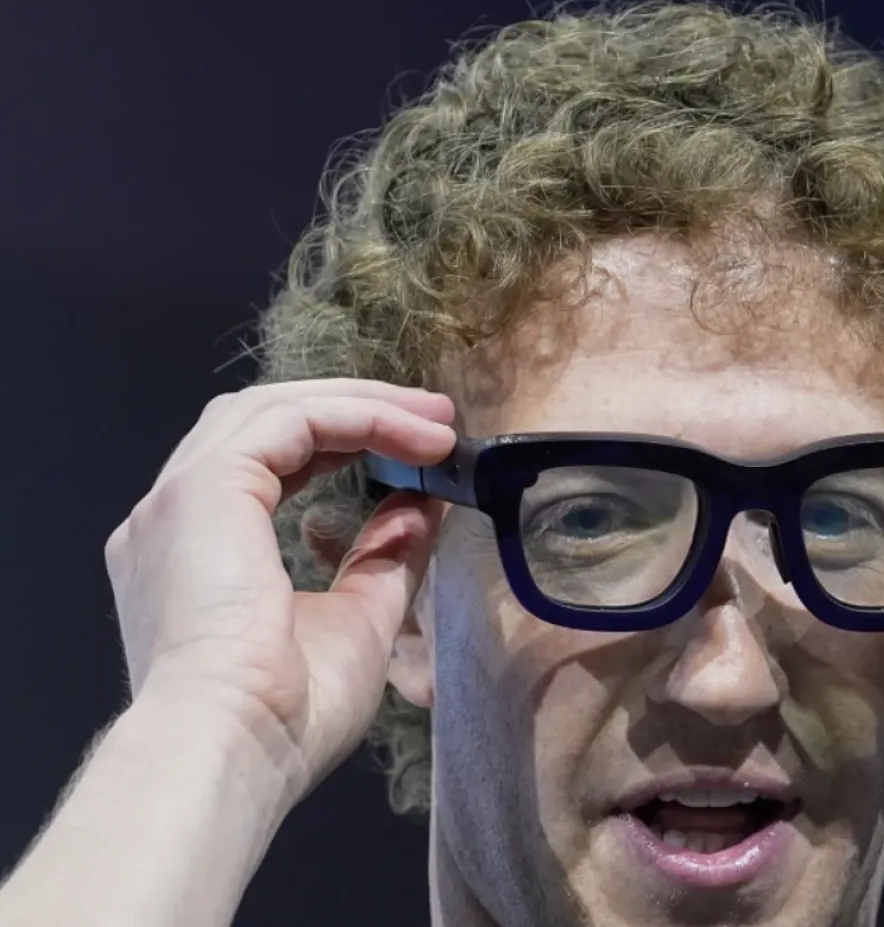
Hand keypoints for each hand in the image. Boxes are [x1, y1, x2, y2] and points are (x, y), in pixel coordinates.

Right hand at [104, 379, 455, 799]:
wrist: (233, 750)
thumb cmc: (285, 716)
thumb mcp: (358, 619)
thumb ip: (383, 555)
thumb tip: (420, 505)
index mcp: (196, 555)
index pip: (270, 463)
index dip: (346, 443)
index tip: (420, 452)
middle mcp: (174, 519)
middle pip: (266, 421)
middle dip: (357, 410)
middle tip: (436, 418)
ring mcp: (179, 499)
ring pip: (275, 410)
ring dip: (363, 405)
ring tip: (436, 421)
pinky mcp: (203, 488)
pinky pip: (291, 422)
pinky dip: (358, 418)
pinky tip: (417, 437)